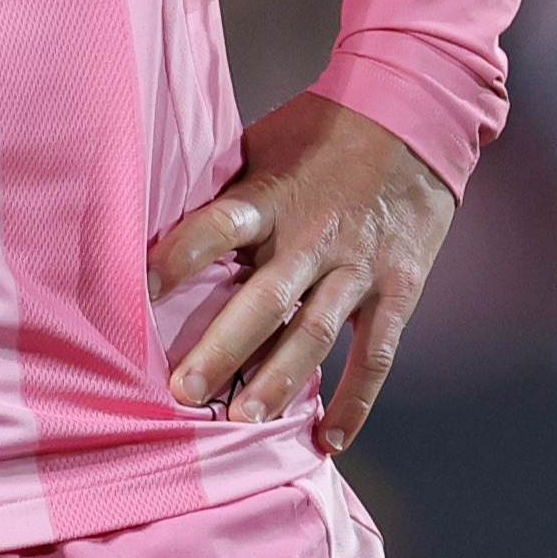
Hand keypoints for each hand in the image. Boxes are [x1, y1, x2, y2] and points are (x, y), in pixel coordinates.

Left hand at [148, 93, 456, 450]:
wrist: (417, 118)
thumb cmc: (323, 130)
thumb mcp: (265, 145)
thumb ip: (227, 189)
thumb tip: (159, 220)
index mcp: (274, 195)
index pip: (218, 226)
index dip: (180, 256)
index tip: (139, 292)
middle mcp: (315, 236)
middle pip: (265, 298)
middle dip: (223, 347)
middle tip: (183, 391)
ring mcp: (359, 267)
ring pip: (315, 334)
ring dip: (279, 381)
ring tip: (243, 422)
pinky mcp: (398, 289)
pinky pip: (376, 355)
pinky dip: (356, 401)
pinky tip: (330, 439)